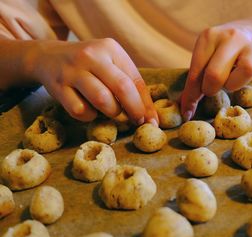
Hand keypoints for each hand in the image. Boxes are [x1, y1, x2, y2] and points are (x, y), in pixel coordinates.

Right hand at [29, 38, 157, 124]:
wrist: (48, 57)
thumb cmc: (90, 66)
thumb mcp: (110, 65)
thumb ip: (130, 85)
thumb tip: (151, 118)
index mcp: (110, 48)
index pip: (135, 80)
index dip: (146, 104)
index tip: (152, 121)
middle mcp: (91, 56)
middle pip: (122, 88)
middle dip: (134, 110)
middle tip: (137, 121)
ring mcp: (72, 71)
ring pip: (102, 100)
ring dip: (111, 113)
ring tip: (111, 111)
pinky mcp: (58, 87)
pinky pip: (80, 111)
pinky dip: (89, 116)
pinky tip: (89, 109)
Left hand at [180, 19, 251, 120]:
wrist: (251, 29)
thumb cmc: (223, 52)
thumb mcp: (206, 59)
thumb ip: (196, 81)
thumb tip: (186, 112)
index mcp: (208, 37)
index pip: (196, 74)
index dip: (192, 96)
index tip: (188, 112)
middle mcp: (230, 36)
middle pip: (216, 75)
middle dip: (212, 89)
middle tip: (215, 88)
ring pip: (247, 69)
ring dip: (237, 83)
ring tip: (234, 81)